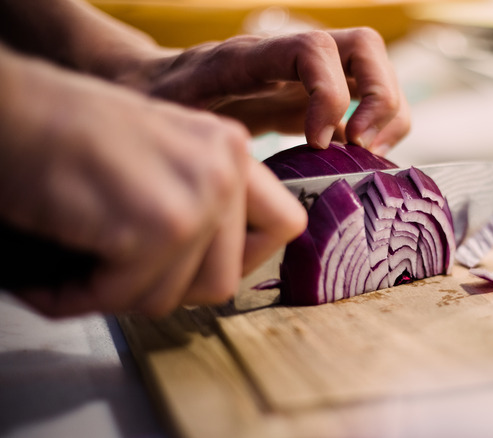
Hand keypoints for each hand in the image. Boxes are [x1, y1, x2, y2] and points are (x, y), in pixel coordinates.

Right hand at [0, 50, 306, 317]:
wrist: (11, 112)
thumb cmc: (68, 133)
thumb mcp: (164, 156)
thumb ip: (205, 199)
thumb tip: (229, 269)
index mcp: (231, 151)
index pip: (285, 225)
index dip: (246, 259)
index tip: (201, 266)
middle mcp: (226, 169)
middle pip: (224, 279)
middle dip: (164, 288)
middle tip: (118, 274)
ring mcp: (200, 197)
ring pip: (176, 297)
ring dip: (121, 294)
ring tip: (81, 267)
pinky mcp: (161, 227)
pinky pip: (129, 296)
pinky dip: (82, 296)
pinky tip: (55, 276)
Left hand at [123, 28, 409, 154]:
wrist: (151, 85)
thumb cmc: (156, 103)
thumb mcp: (170, 118)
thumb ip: (208, 137)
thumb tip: (247, 179)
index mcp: (250, 57)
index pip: (314, 49)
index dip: (331, 94)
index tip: (317, 142)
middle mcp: (288, 56)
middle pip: (364, 46)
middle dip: (380, 97)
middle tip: (362, 147)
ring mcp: (306, 74)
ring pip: (375, 69)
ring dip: (388, 113)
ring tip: (366, 155)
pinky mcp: (312, 97)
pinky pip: (366, 99)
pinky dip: (378, 127)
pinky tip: (355, 158)